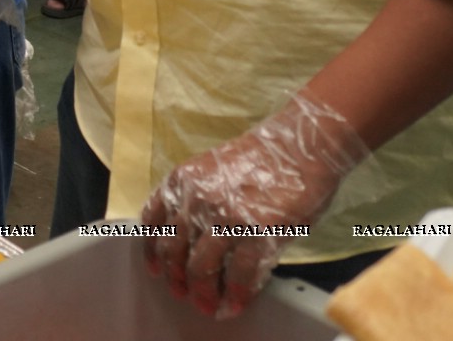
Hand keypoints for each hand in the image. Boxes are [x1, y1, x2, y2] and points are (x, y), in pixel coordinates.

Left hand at [139, 94, 369, 319]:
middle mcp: (196, 198)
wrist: (300, 145)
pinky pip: (239, 273)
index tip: (154, 269)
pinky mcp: (256, 232)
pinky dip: (236, 294)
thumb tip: (193, 240)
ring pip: (201, 267)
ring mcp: (225, 216)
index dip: (151, 251)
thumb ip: (197, 200)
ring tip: (209, 306)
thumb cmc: (262, 157)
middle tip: (183, 295)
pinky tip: (236, 304)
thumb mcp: (213, 171)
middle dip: (178, 278)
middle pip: (174, 250)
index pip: (153, 221)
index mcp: (182, 180)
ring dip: (203, 292)